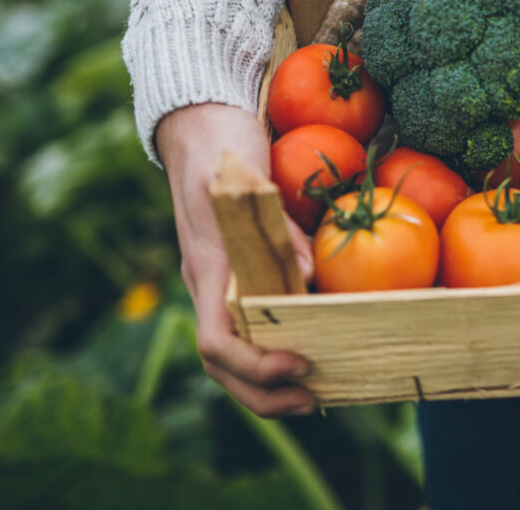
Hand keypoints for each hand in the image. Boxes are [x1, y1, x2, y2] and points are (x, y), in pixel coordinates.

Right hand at [157, 103, 316, 415]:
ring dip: (270, 383)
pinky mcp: (238, 272)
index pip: (216, 342)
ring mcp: (220, 281)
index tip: (298, 364)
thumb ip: (276, 226)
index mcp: (208, 268)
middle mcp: (210, 284)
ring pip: (235, 354)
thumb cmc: (223, 145)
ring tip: (318, 391)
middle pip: (224, 366)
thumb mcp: (249, 178)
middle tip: (316, 400)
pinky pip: (251, 325)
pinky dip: (277, 348)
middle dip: (265, 394)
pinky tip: (316, 348)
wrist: (201, 120)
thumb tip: (309, 277)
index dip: (255, 366)